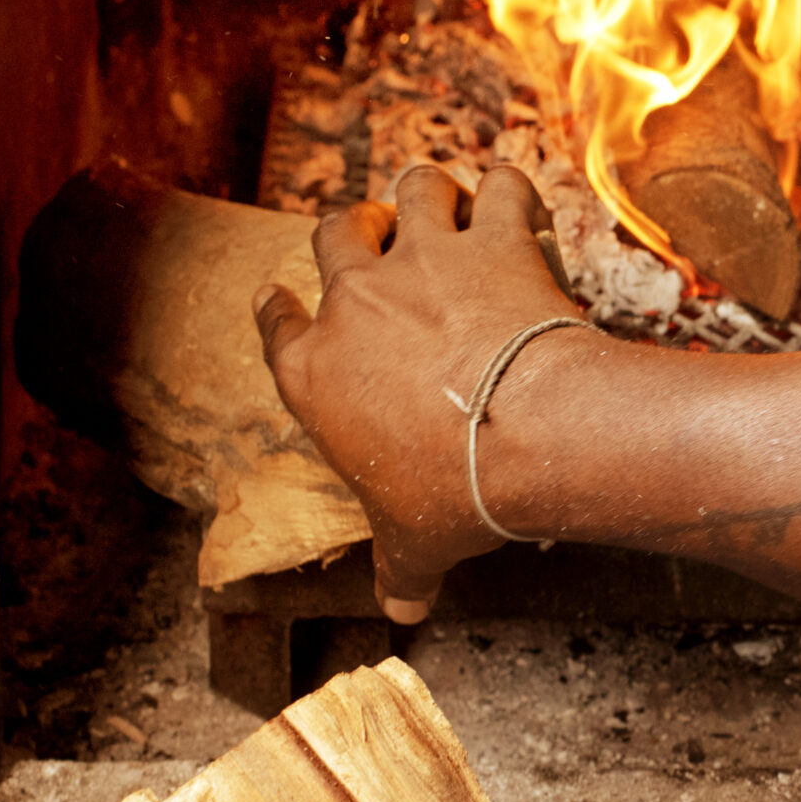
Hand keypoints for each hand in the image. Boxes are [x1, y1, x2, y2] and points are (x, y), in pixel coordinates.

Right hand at [254, 165, 579, 622]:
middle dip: (352, 227)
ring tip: (444, 200)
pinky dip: (510, 187)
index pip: (276, 325)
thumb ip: (400, 571)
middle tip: (374, 233)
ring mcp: (423, 262)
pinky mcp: (491, 242)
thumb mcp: (414, 545)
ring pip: (410, 189)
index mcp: (314, 371)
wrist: (524, 437)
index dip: (280, 307)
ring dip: (426, 191)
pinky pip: (497, 188)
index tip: (283, 295)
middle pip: (333, 233)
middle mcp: (357, 301)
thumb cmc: (454, 493)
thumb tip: (401, 614)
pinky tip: (518, 197)